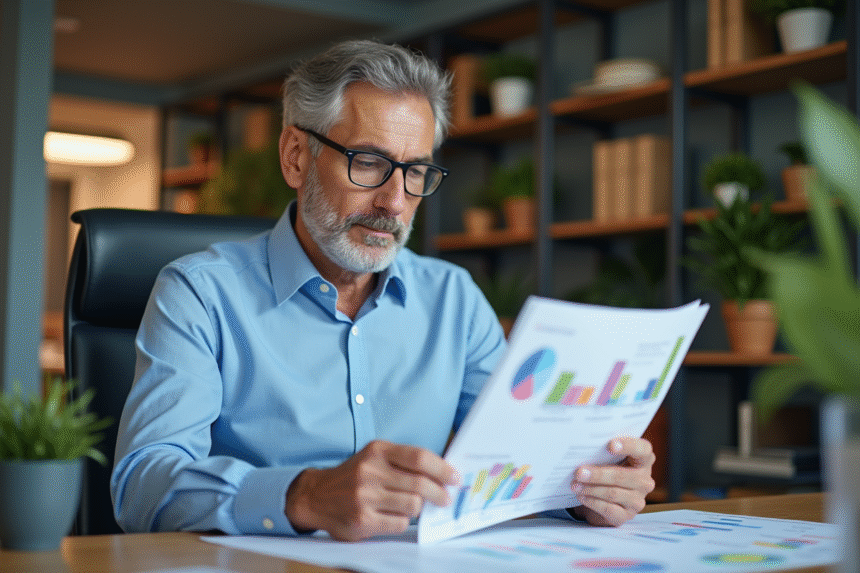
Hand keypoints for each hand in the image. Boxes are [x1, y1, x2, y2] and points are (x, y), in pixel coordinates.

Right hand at [285, 440, 458, 540]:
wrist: (316, 496)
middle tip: (445, 498)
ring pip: (412, 504)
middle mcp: (370, 471)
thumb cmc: (354, 476)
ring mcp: (365, 496)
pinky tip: (396, 516)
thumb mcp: (374, 457)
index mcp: (377, 451)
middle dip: (439, 492)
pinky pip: (399, 523)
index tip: (454, 477)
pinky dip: (403, 520)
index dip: (442, 468)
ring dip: (419, 507)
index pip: (419, 457)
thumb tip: (441, 473)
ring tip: (415, 506)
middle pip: (420, 483)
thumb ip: (403, 462)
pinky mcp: (363, 519)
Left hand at [570, 437, 655, 526]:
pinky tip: (581, 496)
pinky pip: (609, 509)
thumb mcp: (609, 458)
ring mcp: (638, 500)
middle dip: (598, 474)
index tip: (610, 445)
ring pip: (613, 493)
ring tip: (575, 485)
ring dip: (591, 489)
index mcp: (644, 460)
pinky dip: (592, 502)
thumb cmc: (607, 470)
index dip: (628, 446)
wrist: (605, 497)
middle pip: (622, 476)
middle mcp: (644, 481)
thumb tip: (584, 449)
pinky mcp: (627, 515)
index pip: (643, 450)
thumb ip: (604, 451)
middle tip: (579, 472)